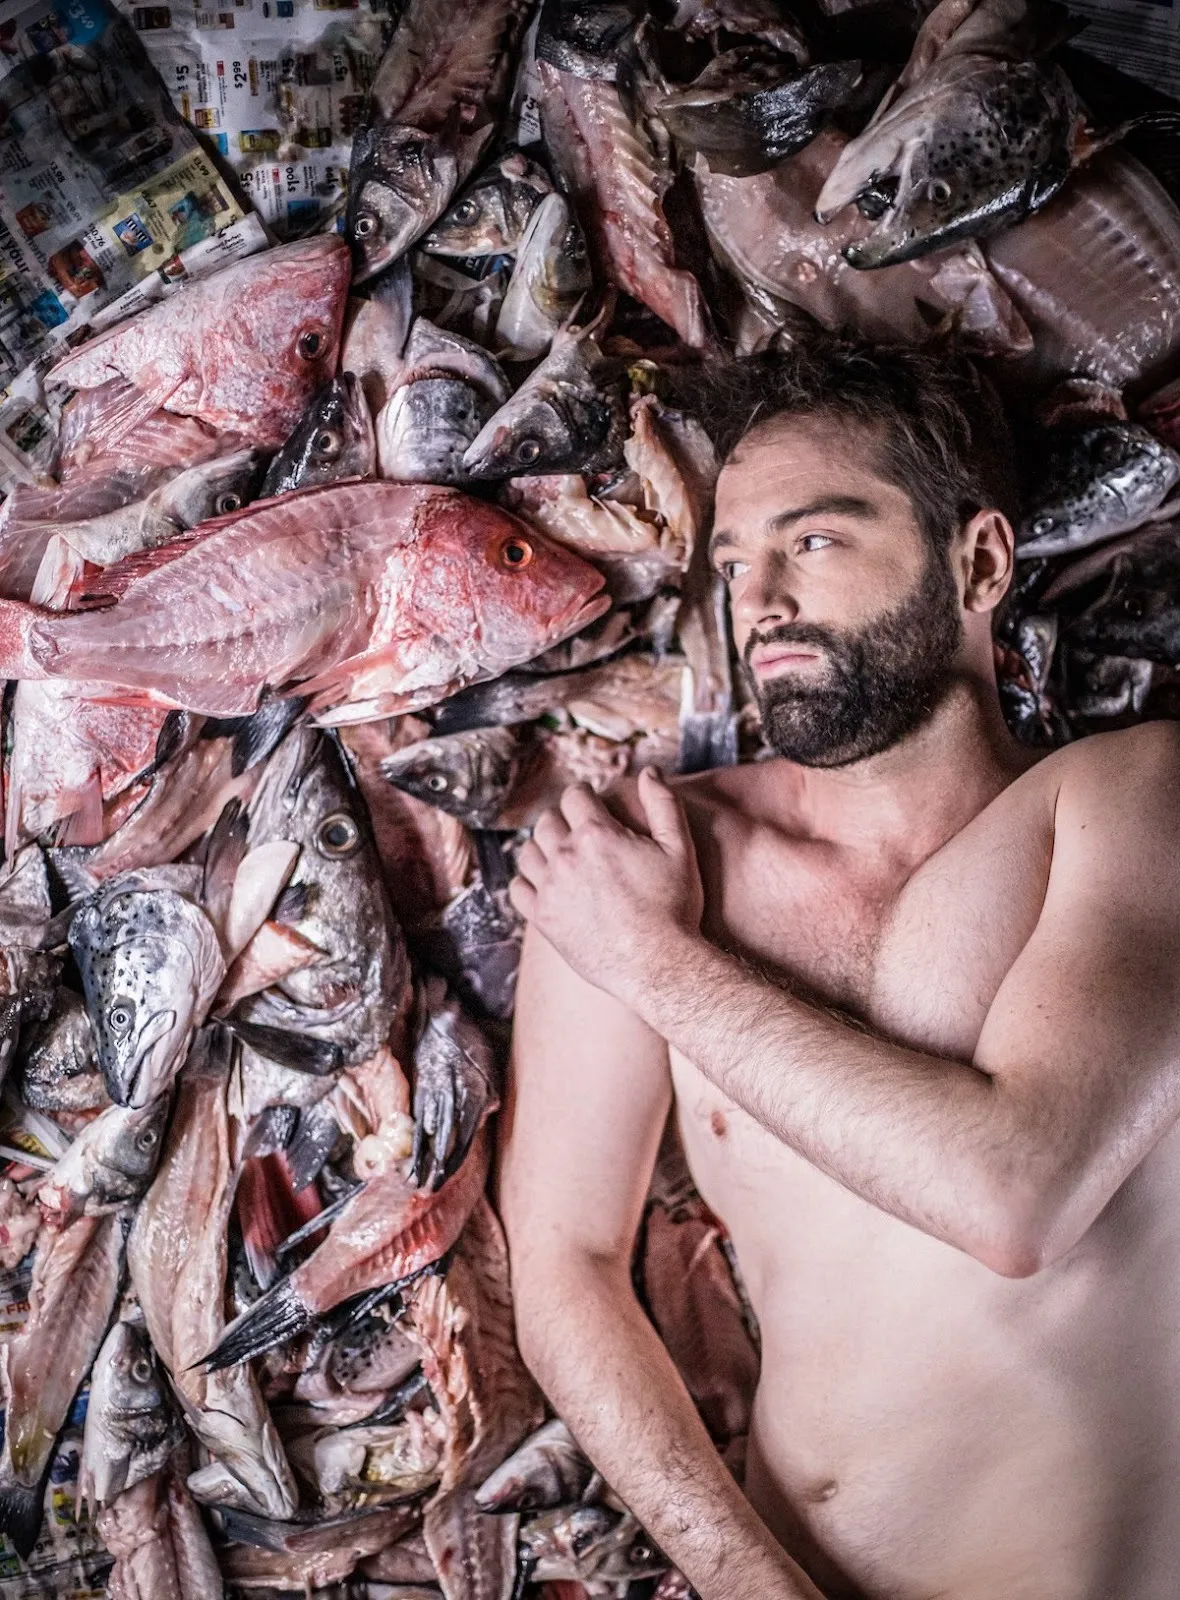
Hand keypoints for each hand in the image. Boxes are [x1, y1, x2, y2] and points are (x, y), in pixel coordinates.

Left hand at [509, 768, 704, 1002]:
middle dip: (562, 819)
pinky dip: (527, 881)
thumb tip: (650, 771)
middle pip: (547, 821)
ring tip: (560, 855)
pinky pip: (518, 888)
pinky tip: (545, 884)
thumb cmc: (674, 907)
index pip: (574, 795)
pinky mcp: (543, 919)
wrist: (659, 965)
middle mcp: (565, 857)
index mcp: (596, 834)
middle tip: (577, 830)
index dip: (584, 795)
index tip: (590, 802)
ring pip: (528, 852)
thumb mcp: (680, 848)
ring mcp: (550, 889)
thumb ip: (663, 804)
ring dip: (542, 847)